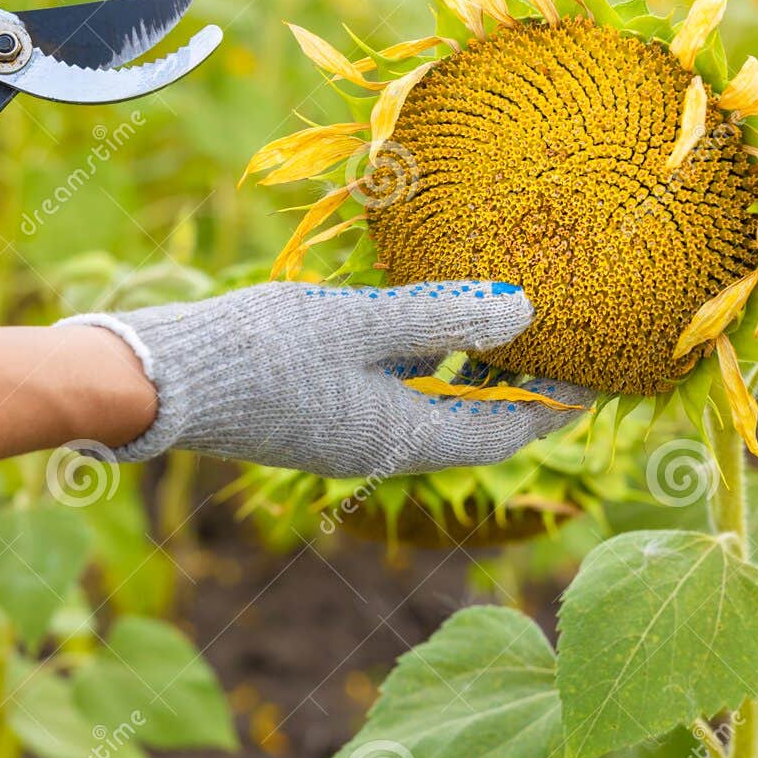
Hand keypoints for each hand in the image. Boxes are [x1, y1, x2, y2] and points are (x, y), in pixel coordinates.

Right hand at [61, 280, 593, 477]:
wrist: (158, 381)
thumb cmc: (257, 352)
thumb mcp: (358, 323)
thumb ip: (442, 316)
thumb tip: (528, 311)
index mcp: (399, 438)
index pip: (504, 433)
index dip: (556, 404)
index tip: (599, 368)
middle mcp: (379, 447)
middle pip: (473, 424)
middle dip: (519, 384)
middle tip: (558, 334)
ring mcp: (345, 434)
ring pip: (432, 406)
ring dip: (469, 369)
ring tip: (499, 315)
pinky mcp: (316, 414)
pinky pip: (392, 393)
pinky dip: (422, 362)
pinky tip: (418, 318)